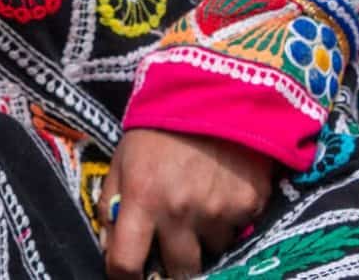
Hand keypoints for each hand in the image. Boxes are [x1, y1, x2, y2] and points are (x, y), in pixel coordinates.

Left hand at [102, 128, 273, 277]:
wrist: (216, 97)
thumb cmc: (159, 129)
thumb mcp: (122, 158)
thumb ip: (111, 202)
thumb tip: (109, 245)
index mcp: (141, 198)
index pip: (126, 261)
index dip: (123, 276)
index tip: (128, 276)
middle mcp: (179, 212)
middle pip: (179, 271)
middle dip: (173, 267)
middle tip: (172, 248)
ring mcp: (218, 212)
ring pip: (212, 251)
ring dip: (203, 239)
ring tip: (199, 206)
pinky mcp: (249, 207)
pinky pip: (237, 231)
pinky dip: (228, 220)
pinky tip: (221, 192)